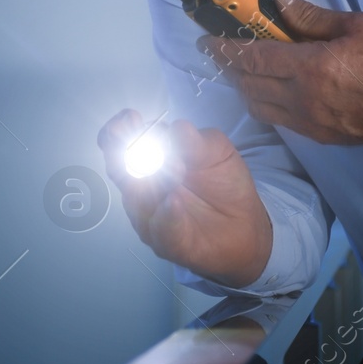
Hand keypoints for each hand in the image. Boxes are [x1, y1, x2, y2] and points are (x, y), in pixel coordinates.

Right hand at [96, 110, 273, 288]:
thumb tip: (177, 127)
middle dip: (131, 153)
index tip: (131, 120)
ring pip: (136, 199)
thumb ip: (197, 141)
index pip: (117, 142)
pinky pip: (160, 228)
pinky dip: (167, 214)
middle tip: (157, 146)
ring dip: (155, 183)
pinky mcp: (166, 242)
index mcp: (148, 159)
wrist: (245, 226)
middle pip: (117, 169)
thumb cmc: (223, 184)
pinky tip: (174, 201)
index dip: (117, 130)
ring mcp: (149, 217)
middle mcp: (140, 188)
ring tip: (178, 171)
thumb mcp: (217, 153)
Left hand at [199, 0, 362, 149]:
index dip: (225, 48)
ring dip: (246, 88)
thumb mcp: (354, 25)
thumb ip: (310, 15)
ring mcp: (311, 123)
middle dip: (229, 68)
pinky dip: (267, 104)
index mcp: (312, 68)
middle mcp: (305, 99)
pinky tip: (272, 90)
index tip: (207, 40)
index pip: (254, 58)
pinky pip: (281, 120)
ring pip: (260, 107)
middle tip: (221, 52)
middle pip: (249, 85)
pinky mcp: (321, 137)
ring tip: (245, 70)